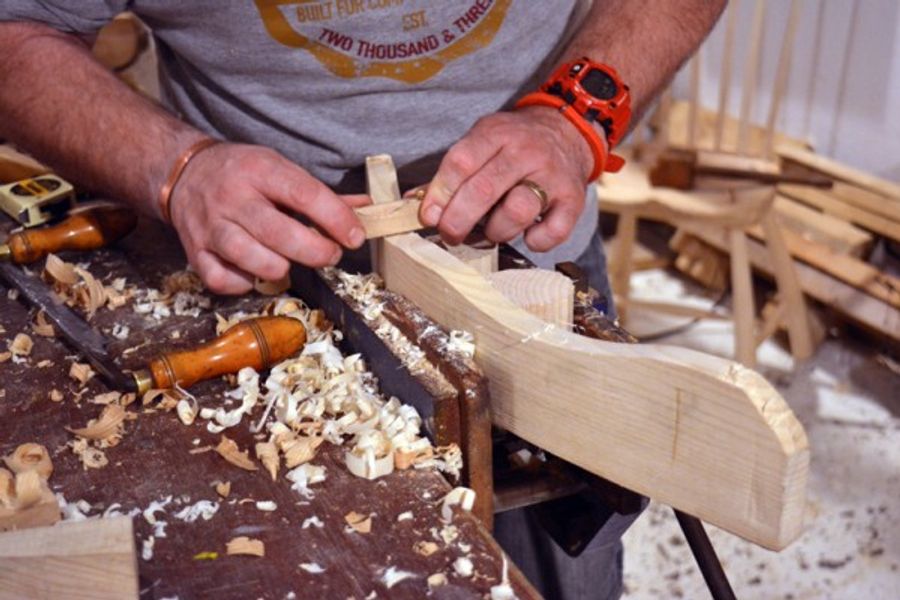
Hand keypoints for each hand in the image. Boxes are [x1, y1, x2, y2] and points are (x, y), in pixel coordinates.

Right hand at [168, 143, 365, 293]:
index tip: (355, 237)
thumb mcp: (281, 170)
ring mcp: (210, 226)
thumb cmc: (244, 173)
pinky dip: (245, 283)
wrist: (184, 172)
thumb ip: (323, 195)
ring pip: (252, 259)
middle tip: (330, 254)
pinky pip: (223, 280)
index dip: (336, 220)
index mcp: (260, 170)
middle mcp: (232, 197)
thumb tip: (368, 209)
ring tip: (289, 261)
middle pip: (280, 234)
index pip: (306, 195)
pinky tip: (255, 271)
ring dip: (280, 268)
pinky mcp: (194, 251)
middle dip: (316, 251)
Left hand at [419, 106, 603, 250]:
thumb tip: (414, 203)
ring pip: (518, 211)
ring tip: (492, 231)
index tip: (428, 216)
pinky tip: (527, 234)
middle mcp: (526, 151)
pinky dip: (535, 241)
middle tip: (450, 234)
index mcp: (496, 133)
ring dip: (497, 230)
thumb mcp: (482, 141)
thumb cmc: (513, 145)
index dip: (440, 193)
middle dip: (459, 220)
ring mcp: (552, 174)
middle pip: (484, 190)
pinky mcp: (573, 199)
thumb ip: (452, 171)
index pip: (461, 162)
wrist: (567, 132)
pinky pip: (552, 231)